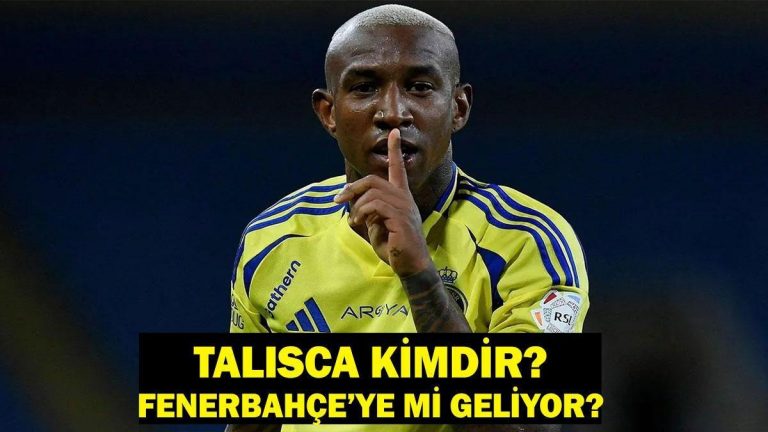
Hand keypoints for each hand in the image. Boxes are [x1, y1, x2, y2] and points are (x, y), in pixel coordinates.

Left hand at [333, 129, 431, 276]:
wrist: (410, 265)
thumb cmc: (394, 247)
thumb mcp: (376, 227)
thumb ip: (368, 214)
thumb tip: (353, 207)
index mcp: (401, 198)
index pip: (398, 169)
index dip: (395, 150)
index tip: (394, 132)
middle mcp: (404, 199)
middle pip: (374, 180)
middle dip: (352, 188)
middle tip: (339, 200)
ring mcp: (404, 208)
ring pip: (372, 193)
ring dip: (357, 206)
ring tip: (356, 220)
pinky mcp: (401, 219)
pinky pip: (375, 206)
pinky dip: (362, 213)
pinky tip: (360, 223)